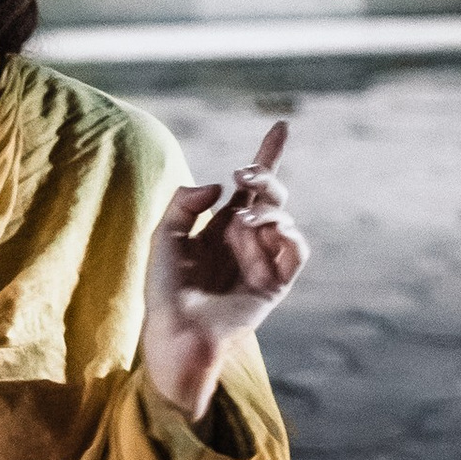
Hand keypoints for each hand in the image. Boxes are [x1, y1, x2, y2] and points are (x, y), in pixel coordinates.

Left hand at [140, 119, 306, 422]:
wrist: (176, 333)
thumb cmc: (164, 292)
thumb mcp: (164, 237)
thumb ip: (184, 203)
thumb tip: (221, 187)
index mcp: (219, 231)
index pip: (249, 189)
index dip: (266, 157)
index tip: (280, 127)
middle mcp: (244, 244)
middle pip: (270, 196)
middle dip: (264, 176)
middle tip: (244, 175)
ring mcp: (262, 263)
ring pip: (282, 219)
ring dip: (264, 213)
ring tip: (241, 225)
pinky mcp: (275, 284)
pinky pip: (296, 250)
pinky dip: (283, 236)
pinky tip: (260, 236)